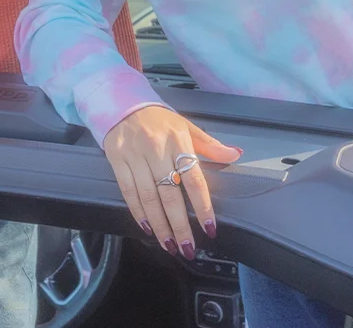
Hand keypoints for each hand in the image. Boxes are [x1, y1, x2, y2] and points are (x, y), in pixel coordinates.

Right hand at [103, 105, 241, 257]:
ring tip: (169, 244)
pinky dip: (138, 213)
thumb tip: (235, 154)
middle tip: (188, 248)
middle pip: (170, 194)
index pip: (194, 178)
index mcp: (178, 140)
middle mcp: (156, 148)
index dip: (203, 206)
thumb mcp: (186, 126)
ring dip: (159, 225)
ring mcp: (135, 155)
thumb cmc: (158, 119)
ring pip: (148, 197)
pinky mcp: (117, 160)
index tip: (209, 228)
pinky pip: (128, 192)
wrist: (122, 104)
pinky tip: (147, 228)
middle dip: (180, 225)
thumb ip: (210, 145)